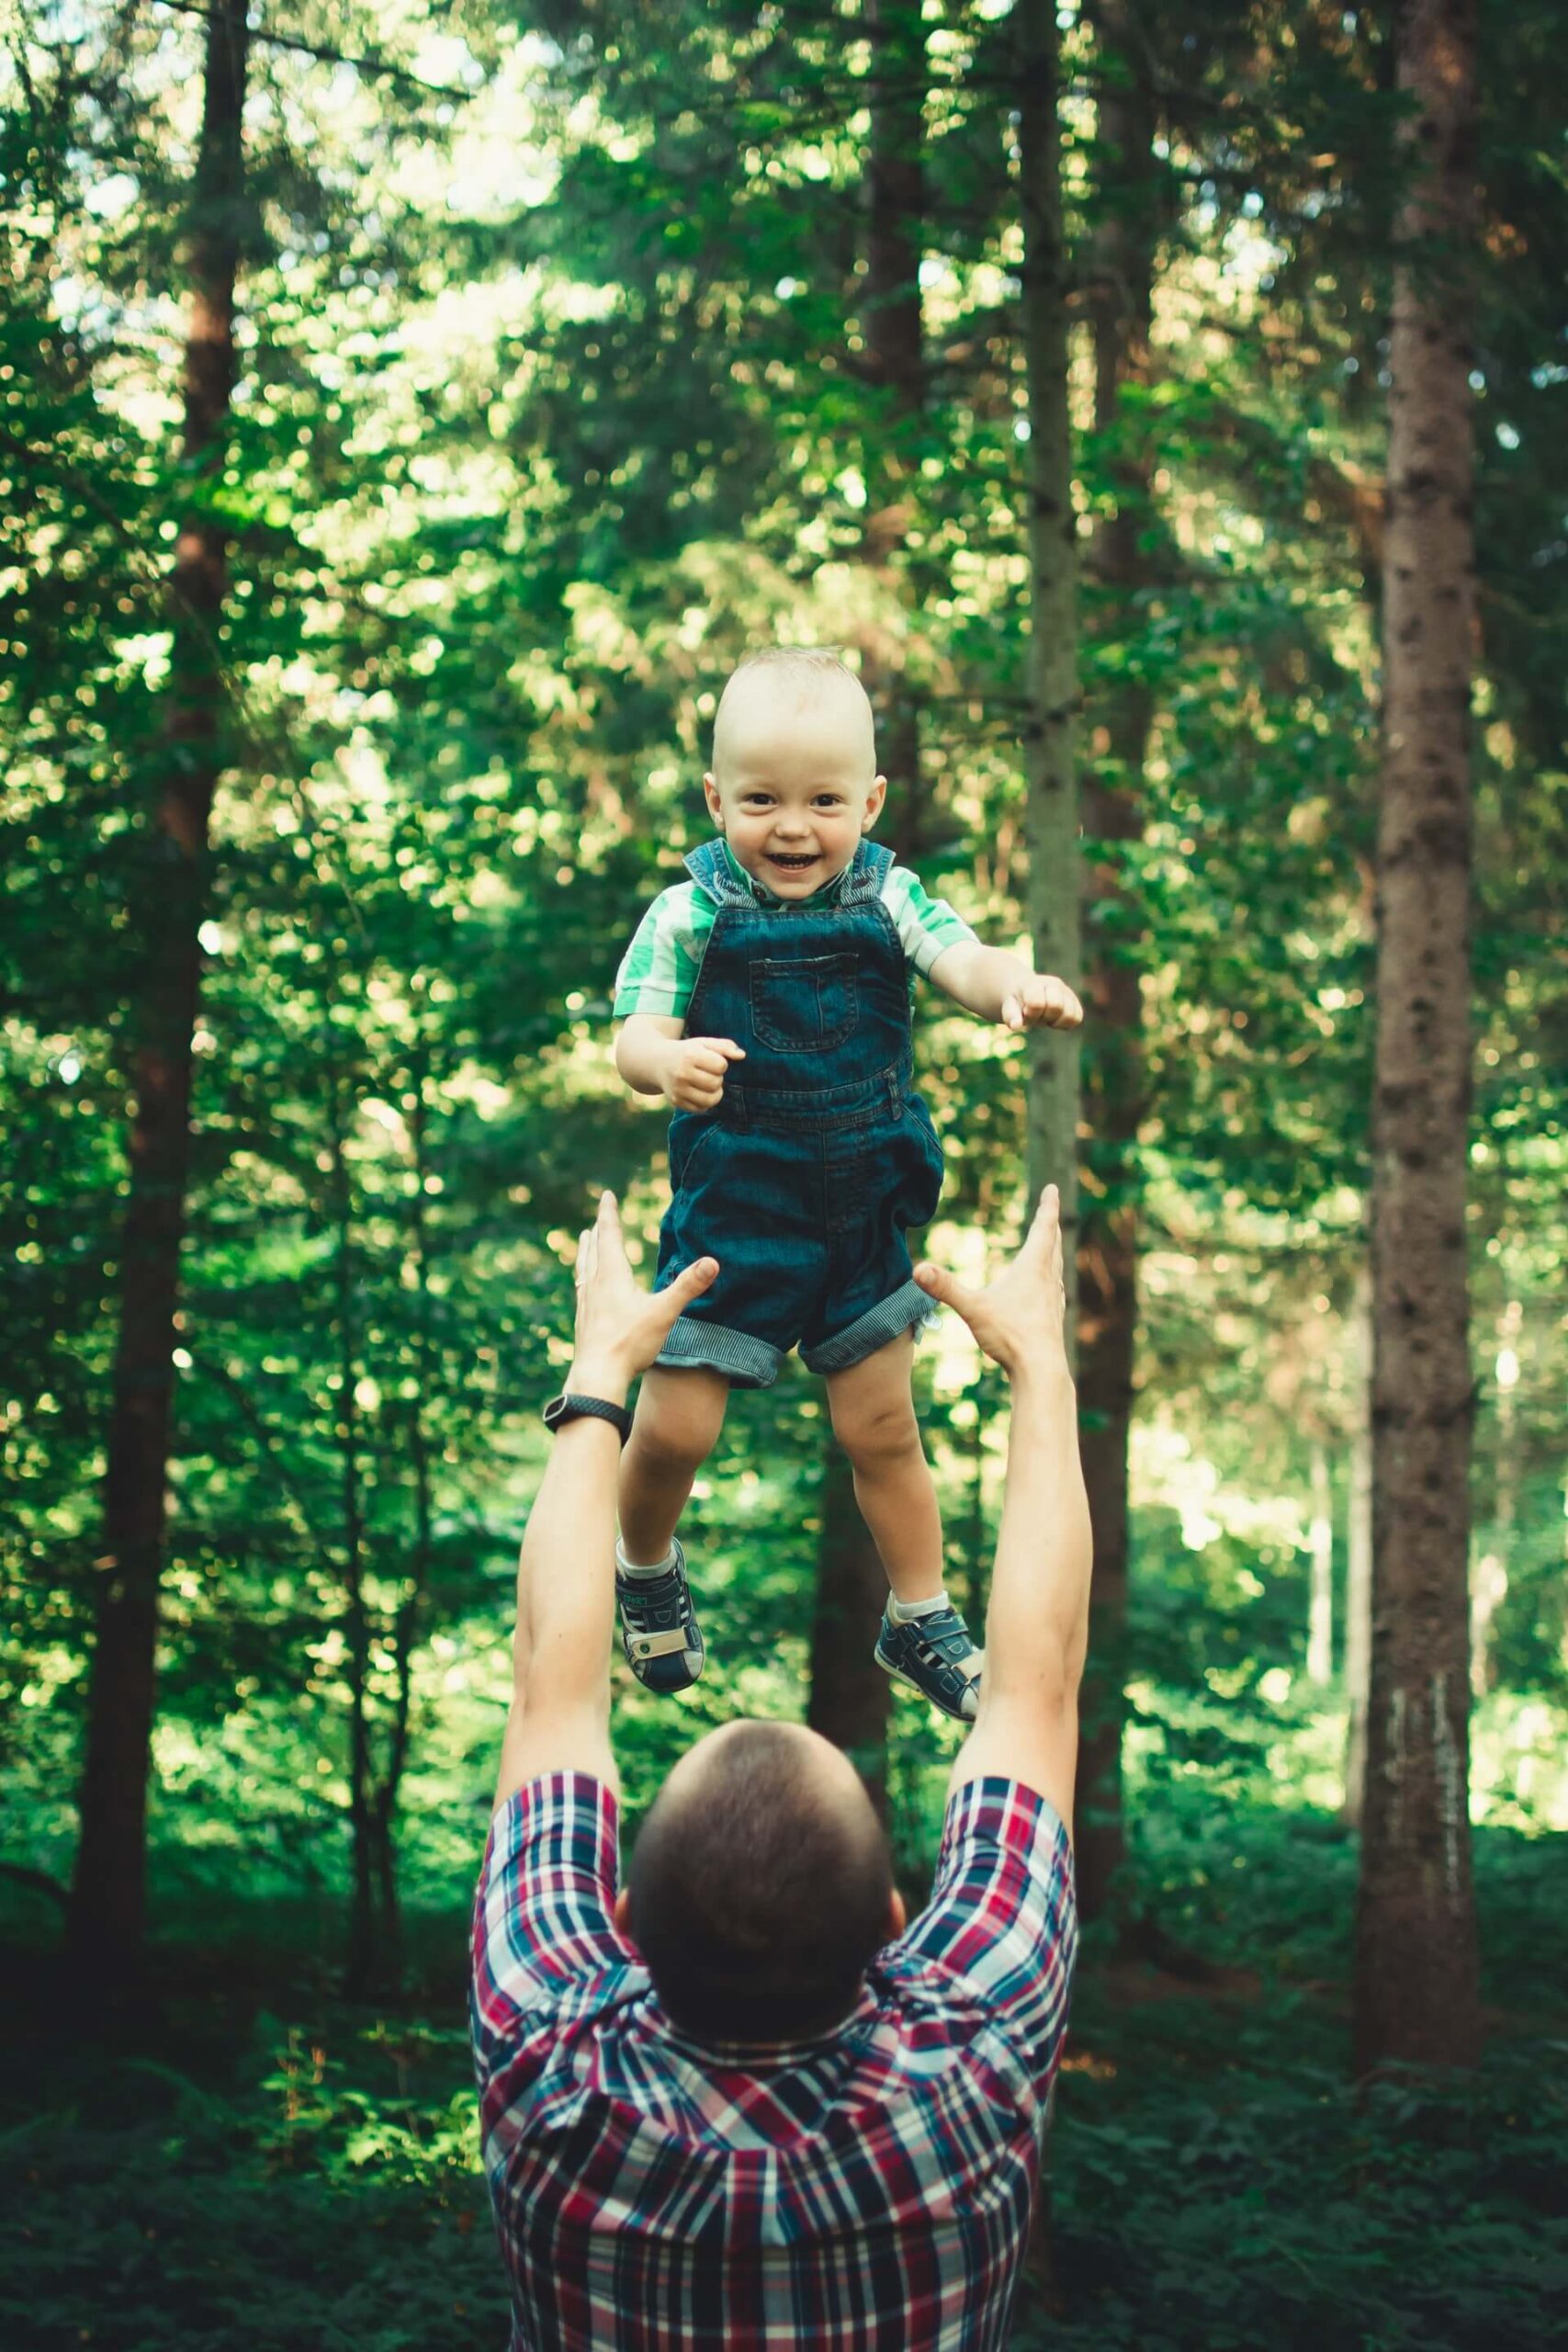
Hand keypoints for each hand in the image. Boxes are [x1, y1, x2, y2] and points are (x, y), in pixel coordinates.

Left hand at [569, 1190, 717, 1392]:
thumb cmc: (630, 1343)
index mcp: (612, 1276)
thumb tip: (713, 1262)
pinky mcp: (582, 1322)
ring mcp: (586, 1304)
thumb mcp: (664, 1312)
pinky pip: (581, 1291)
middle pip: (593, 1250)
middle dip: (598, 1232)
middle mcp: (595, 1285)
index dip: (609, 1214)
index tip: (607, 1195)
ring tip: (583, 1243)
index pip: (609, 1236)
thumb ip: (688, 1287)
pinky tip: (584, 1288)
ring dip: (585, 1252)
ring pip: (583, 1269)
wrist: (597, 1376)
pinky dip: (583, 1279)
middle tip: (597, 1218)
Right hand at [661, 1035, 745, 1110]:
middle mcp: (682, 1074)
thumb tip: (742, 1055)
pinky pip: (701, 1108)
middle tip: (708, 1073)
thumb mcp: (704, 1043)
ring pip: (710, 1099)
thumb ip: (725, 1046)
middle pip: (716, 1083)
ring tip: (708, 1084)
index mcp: (690, 1055)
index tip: (711, 1061)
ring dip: (714, 1092)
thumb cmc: (687, 1052)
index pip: (721, 1065)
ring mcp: (678, 1090)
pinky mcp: (676, 1102)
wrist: (657, 1062)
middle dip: (717, 1078)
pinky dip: (705, 1102)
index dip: (721, 1063)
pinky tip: (699, 1092)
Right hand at [913, 1185, 1068, 1377]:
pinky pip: (1054, 1290)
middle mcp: (1048, 1280)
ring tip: (1051, 1246)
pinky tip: (1047, 1291)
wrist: (1041, 1370)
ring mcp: (1054, 1300)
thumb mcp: (973, 1309)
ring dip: (1053, 1251)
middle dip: (1051, 1225)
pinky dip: (1051, 1280)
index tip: (1053, 1188)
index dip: (1049, 1206)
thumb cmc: (1010, 1336)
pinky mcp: (1053, 1319)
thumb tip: (917, 1269)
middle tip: (1052, 1210)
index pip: (1044, 1228)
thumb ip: (945, 1288)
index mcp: (1033, 1268)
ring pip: (1056, 1267)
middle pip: (1053, 1244)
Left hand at [1000, 973, 1082, 1032]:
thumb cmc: (1016, 1001)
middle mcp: (1053, 984)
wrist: (1025, 991)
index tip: (1026, 1011)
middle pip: (1056, 1006)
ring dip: (1056, 1021)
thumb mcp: (1009, 1007)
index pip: (1038, 1002)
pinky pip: (1077, 1019)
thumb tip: (1015, 1026)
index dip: (1032, 1012)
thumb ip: (1011, 1015)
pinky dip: (1065, 1023)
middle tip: (1035, 1014)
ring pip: (1070, 1014)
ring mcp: (1066, 992)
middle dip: (1044, 1016)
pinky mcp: (1075, 1002)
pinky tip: (1055, 1018)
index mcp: (1034, 984)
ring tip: (1046, 1016)